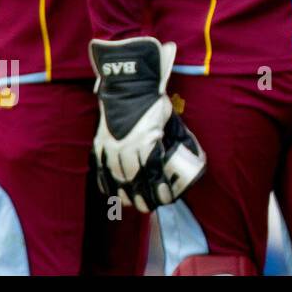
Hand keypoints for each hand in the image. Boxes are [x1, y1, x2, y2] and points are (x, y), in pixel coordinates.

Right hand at [89, 37, 205, 212]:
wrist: (129, 85)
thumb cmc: (153, 102)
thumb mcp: (170, 119)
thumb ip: (176, 137)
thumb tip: (191, 153)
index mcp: (146, 140)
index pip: (153, 172)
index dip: (159, 188)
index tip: (167, 198)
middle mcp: (126, 146)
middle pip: (134, 179)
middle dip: (142, 196)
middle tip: (150, 206)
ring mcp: (111, 145)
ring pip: (116, 176)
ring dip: (125, 193)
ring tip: (132, 203)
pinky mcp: (101, 142)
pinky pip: (100, 166)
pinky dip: (105, 181)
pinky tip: (111, 191)